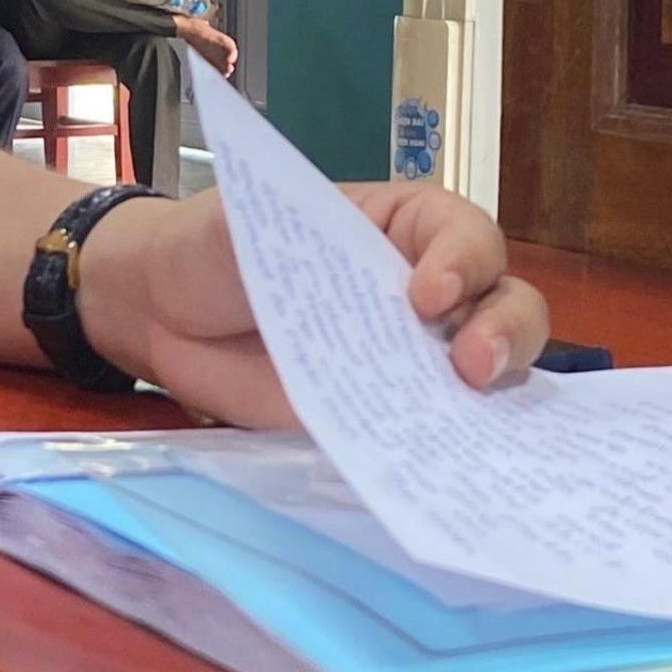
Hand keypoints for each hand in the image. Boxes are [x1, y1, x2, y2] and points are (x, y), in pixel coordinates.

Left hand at [77, 186, 548, 428]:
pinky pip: (433, 428)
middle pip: (505, 302)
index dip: (461, 262)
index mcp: (406, 226)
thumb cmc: (218, 246)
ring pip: (492, 369)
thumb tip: (337, 262)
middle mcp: (429, 290)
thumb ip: (296, 233)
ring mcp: (412, 356)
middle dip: (504, 330)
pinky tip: (442, 454)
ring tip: (468, 404)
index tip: (424, 294)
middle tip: (470, 363)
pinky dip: (449, 441)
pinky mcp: (384, 413)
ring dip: (497, 387)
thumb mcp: (251, 218)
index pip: (465, 235)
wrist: (165, 313)